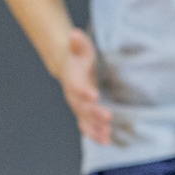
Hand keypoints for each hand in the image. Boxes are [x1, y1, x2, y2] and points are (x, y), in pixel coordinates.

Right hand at [59, 28, 112, 144]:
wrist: (67, 66)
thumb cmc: (77, 56)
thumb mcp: (79, 46)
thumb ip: (77, 42)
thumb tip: (74, 34)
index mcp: (72, 79)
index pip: (76, 85)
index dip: (83, 90)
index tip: (93, 95)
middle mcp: (73, 95)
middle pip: (81, 106)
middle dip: (93, 112)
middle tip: (106, 116)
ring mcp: (77, 105)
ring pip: (84, 119)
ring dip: (95, 128)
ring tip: (107, 135)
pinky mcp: (84, 112)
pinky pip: (88, 125)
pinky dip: (95, 133)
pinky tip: (106, 141)